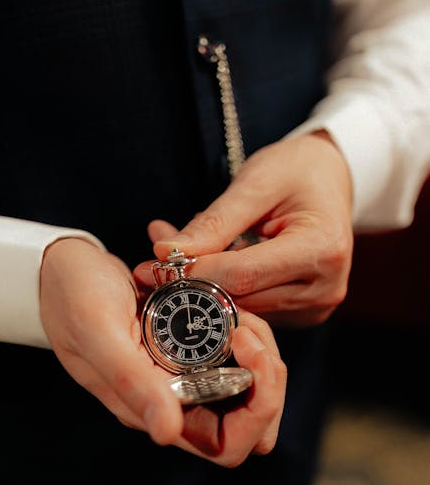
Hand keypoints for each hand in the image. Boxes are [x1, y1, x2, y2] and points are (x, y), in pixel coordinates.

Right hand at [40, 239, 285, 466]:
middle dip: (267, 375)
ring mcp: (181, 373)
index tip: (248, 348)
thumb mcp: (99, 333)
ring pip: (248, 382)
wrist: (62, 267)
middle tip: (249, 327)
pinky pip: (233, 349)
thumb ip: (131, 383)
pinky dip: (241, 324)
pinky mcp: (185, 346)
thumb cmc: (72, 297)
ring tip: (238, 308)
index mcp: (154, 408)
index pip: (228, 443)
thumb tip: (167, 434)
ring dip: (258, 347)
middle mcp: (173, 398)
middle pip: (249, 415)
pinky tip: (225, 296)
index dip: (257, 408)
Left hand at [136, 131, 352, 326]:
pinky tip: (212, 264)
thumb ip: (214, 223)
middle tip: (154, 262)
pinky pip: (253, 308)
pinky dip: (226, 289)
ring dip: (206, 287)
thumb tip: (167, 253)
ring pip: (243, 307)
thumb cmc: (296, 171)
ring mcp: (316, 305)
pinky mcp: (303, 313)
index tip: (153, 265)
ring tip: (180, 255)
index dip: (196, 272)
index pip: (244, 275)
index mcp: (323, 250)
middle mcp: (325, 287)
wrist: (330, 179)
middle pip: (242, 298)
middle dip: (194, 281)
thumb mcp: (255, 183)